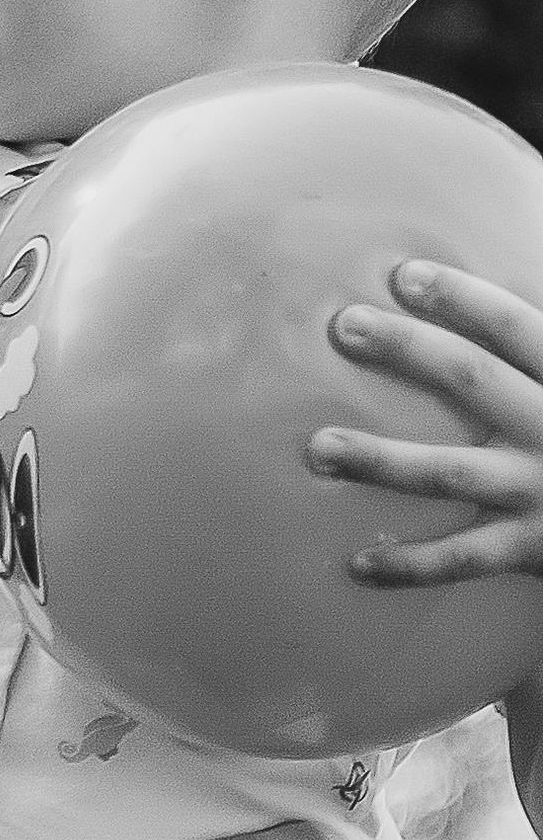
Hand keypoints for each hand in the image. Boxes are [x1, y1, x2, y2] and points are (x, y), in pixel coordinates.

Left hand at [307, 261, 542, 591]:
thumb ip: (538, 357)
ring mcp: (542, 489)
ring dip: (382, 460)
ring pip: (452, 471)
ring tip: (319, 448)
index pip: (518, 327)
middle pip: (475, 379)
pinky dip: (410, 564)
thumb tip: (490, 316)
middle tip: (346, 326)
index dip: (464, 298)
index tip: (406, 275)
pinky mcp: (534, 547)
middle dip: (409, 349)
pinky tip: (358, 564)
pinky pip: (463, 556)